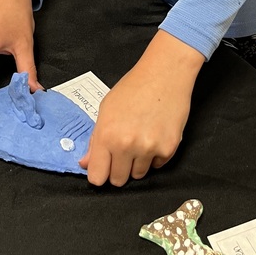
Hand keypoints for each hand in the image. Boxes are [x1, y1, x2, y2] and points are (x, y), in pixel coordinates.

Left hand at [79, 30, 203, 186]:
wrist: (165, 73)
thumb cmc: (134, 86)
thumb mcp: (107, 108)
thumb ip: (95, 139)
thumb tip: (86, 163)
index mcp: (107, 135)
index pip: (97, 177)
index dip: (100, 172)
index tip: (103, 166)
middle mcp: (126, 145)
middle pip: (118, 180)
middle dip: (119, 168)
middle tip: (124, 149)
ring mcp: (149, 149)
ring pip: (138, 175)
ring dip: (138, 162)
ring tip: (141, 137)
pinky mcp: (169, 148)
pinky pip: (157, 165)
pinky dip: (155, 156)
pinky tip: (155, 134)